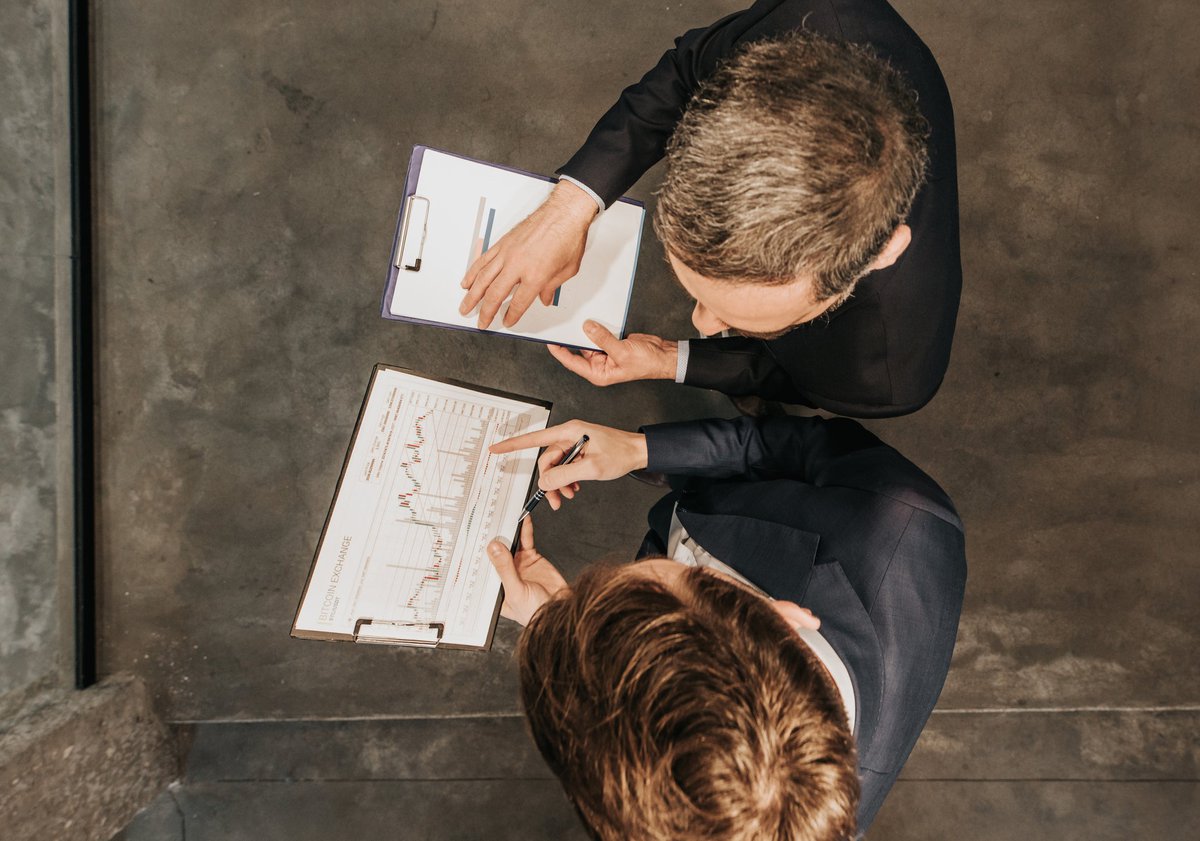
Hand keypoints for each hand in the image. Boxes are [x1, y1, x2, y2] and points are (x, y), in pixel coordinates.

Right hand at [459, 181, 597, 328]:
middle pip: (495, 294)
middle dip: (485, 311)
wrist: (564, 212)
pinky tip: (467, 282)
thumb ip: (553, 287)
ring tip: (465, 306)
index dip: (512, 315)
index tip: (507, 321)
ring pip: (483, 278)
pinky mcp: (503, 243)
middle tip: (481, 322)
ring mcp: (507, 253)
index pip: (519, 303)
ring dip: (472, 295)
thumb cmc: (568, 237)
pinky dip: (473, 272)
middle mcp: (518, 265)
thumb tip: (544, 298)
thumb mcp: (568, 270)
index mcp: (536, 276)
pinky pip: (483, 261)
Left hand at [487, 518, 567, 625]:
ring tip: (505, 515)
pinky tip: (523, 521)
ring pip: (510, 544)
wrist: (562, 609)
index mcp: (494, 588)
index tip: (474, 536)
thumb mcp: (516, 592)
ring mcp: (518, 565)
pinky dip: (524, 531)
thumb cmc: (536, 611)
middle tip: (488, 520)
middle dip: (492, 537)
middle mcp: (504, 574)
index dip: (478, 552)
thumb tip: (494, 548)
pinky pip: (526, 542)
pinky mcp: (532, 558)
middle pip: (495, 552)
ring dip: (508, 531)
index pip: (482, 567)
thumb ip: (505, 569)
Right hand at [490, 419, 648, 508]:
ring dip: (560, 484)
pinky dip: (568, 480)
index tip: (496, 449)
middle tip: (558, 500)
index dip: (512, 445)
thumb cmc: (620, 453)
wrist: (638, 452)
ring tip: (570, 496)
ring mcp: (574, 444)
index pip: (534, 439)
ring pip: (556, 467)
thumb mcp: (592, 468)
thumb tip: (544, 482)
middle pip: (547, 461)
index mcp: (569, 432)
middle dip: (550, 482)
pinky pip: (565, 468)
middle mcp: (568, 436)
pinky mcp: (579, 452)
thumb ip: (565, 475)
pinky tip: (576, 489)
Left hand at [549, 321, 677, 385]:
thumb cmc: (646, 363)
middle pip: (578, 350)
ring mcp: (605, 354)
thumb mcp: (622, 351)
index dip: (559, 351)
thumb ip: (603, 339)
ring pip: (589, 340)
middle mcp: (599, 365)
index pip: (572, 362)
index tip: (550, 341)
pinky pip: (599, 334)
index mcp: (598, 373)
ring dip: (585, 330)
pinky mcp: (611, 343)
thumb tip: (587, 328)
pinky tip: (593, 318)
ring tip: (577, 318)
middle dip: (571, 338)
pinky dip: (597, 326)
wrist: (663, 355)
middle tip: (561, 325)